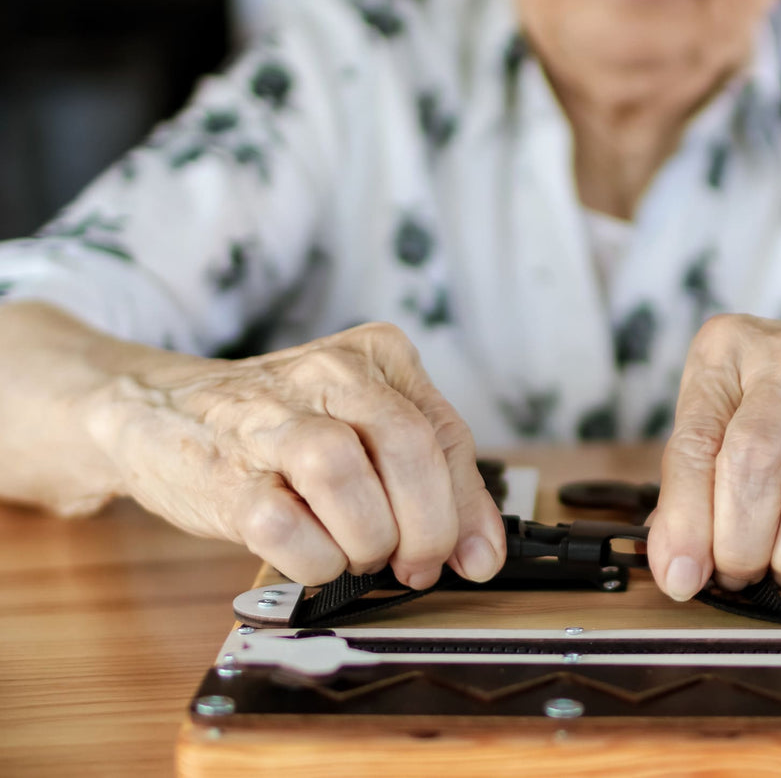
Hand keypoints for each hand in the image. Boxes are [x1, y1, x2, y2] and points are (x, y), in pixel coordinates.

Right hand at [86, 322, 505, 587]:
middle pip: (407, 446)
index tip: (474, 559)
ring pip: (344, 473)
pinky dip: (312, 560)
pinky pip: (283, 526)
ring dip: (366, 539)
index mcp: (377, 354)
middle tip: (415, 564)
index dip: (467, 507)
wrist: (161, 409)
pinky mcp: (224, 471)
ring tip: (357, 553)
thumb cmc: (283, 425)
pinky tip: (311, 557)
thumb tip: (480, 556)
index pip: (447, 432)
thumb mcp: (365, 426)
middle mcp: (329, 372)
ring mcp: (270, 418)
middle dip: (426, 525)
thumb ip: (431, 479)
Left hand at [646, 309, 780, 600]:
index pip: (696, 440)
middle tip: (732, 574)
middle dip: (738, 543)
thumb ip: (693, 475)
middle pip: (755, 460)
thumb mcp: (727, 405)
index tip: (679, 576)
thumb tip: (675, 562)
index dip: (685, 520)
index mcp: (730, 348)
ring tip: (777, 570)